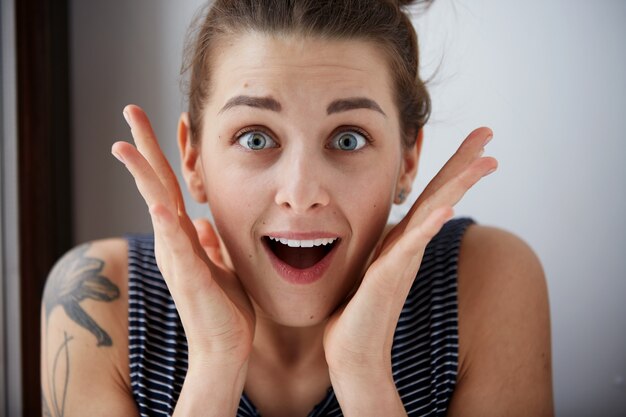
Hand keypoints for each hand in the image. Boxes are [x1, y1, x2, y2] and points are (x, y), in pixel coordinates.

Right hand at [111, 105, 254, 368]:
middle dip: (143, 147)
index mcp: (183, 236)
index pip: (170, 184)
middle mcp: (174, 242)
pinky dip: (166, 228)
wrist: (226, 348)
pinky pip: (177, 250)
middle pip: (156, 185)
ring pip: (157, 209)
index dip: (167, 152)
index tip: (170, 120)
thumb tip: (202, 223)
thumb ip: (209, 244)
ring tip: (123, 146)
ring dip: (142, 177)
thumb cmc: (224, 308)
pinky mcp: (190, 280)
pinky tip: (157, 207)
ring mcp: (178, 259)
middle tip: (130, 110)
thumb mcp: (220, 266)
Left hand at [323, 127, 496, 379]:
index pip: (431, 195)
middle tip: (489, 132)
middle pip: (442, 195)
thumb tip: (374, 224)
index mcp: (403, 240)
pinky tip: (447, 209)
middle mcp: (409, 246)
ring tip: (487, 161)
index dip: (452, 166)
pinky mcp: (386, 278)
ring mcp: (402, 261)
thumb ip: (379, 243)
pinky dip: (429, 227)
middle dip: (465, 163)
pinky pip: (410, 247)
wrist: (350, 352)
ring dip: (459, 186)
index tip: (474, 139)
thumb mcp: (367, 265)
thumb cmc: (355, 311)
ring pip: (434, 214)